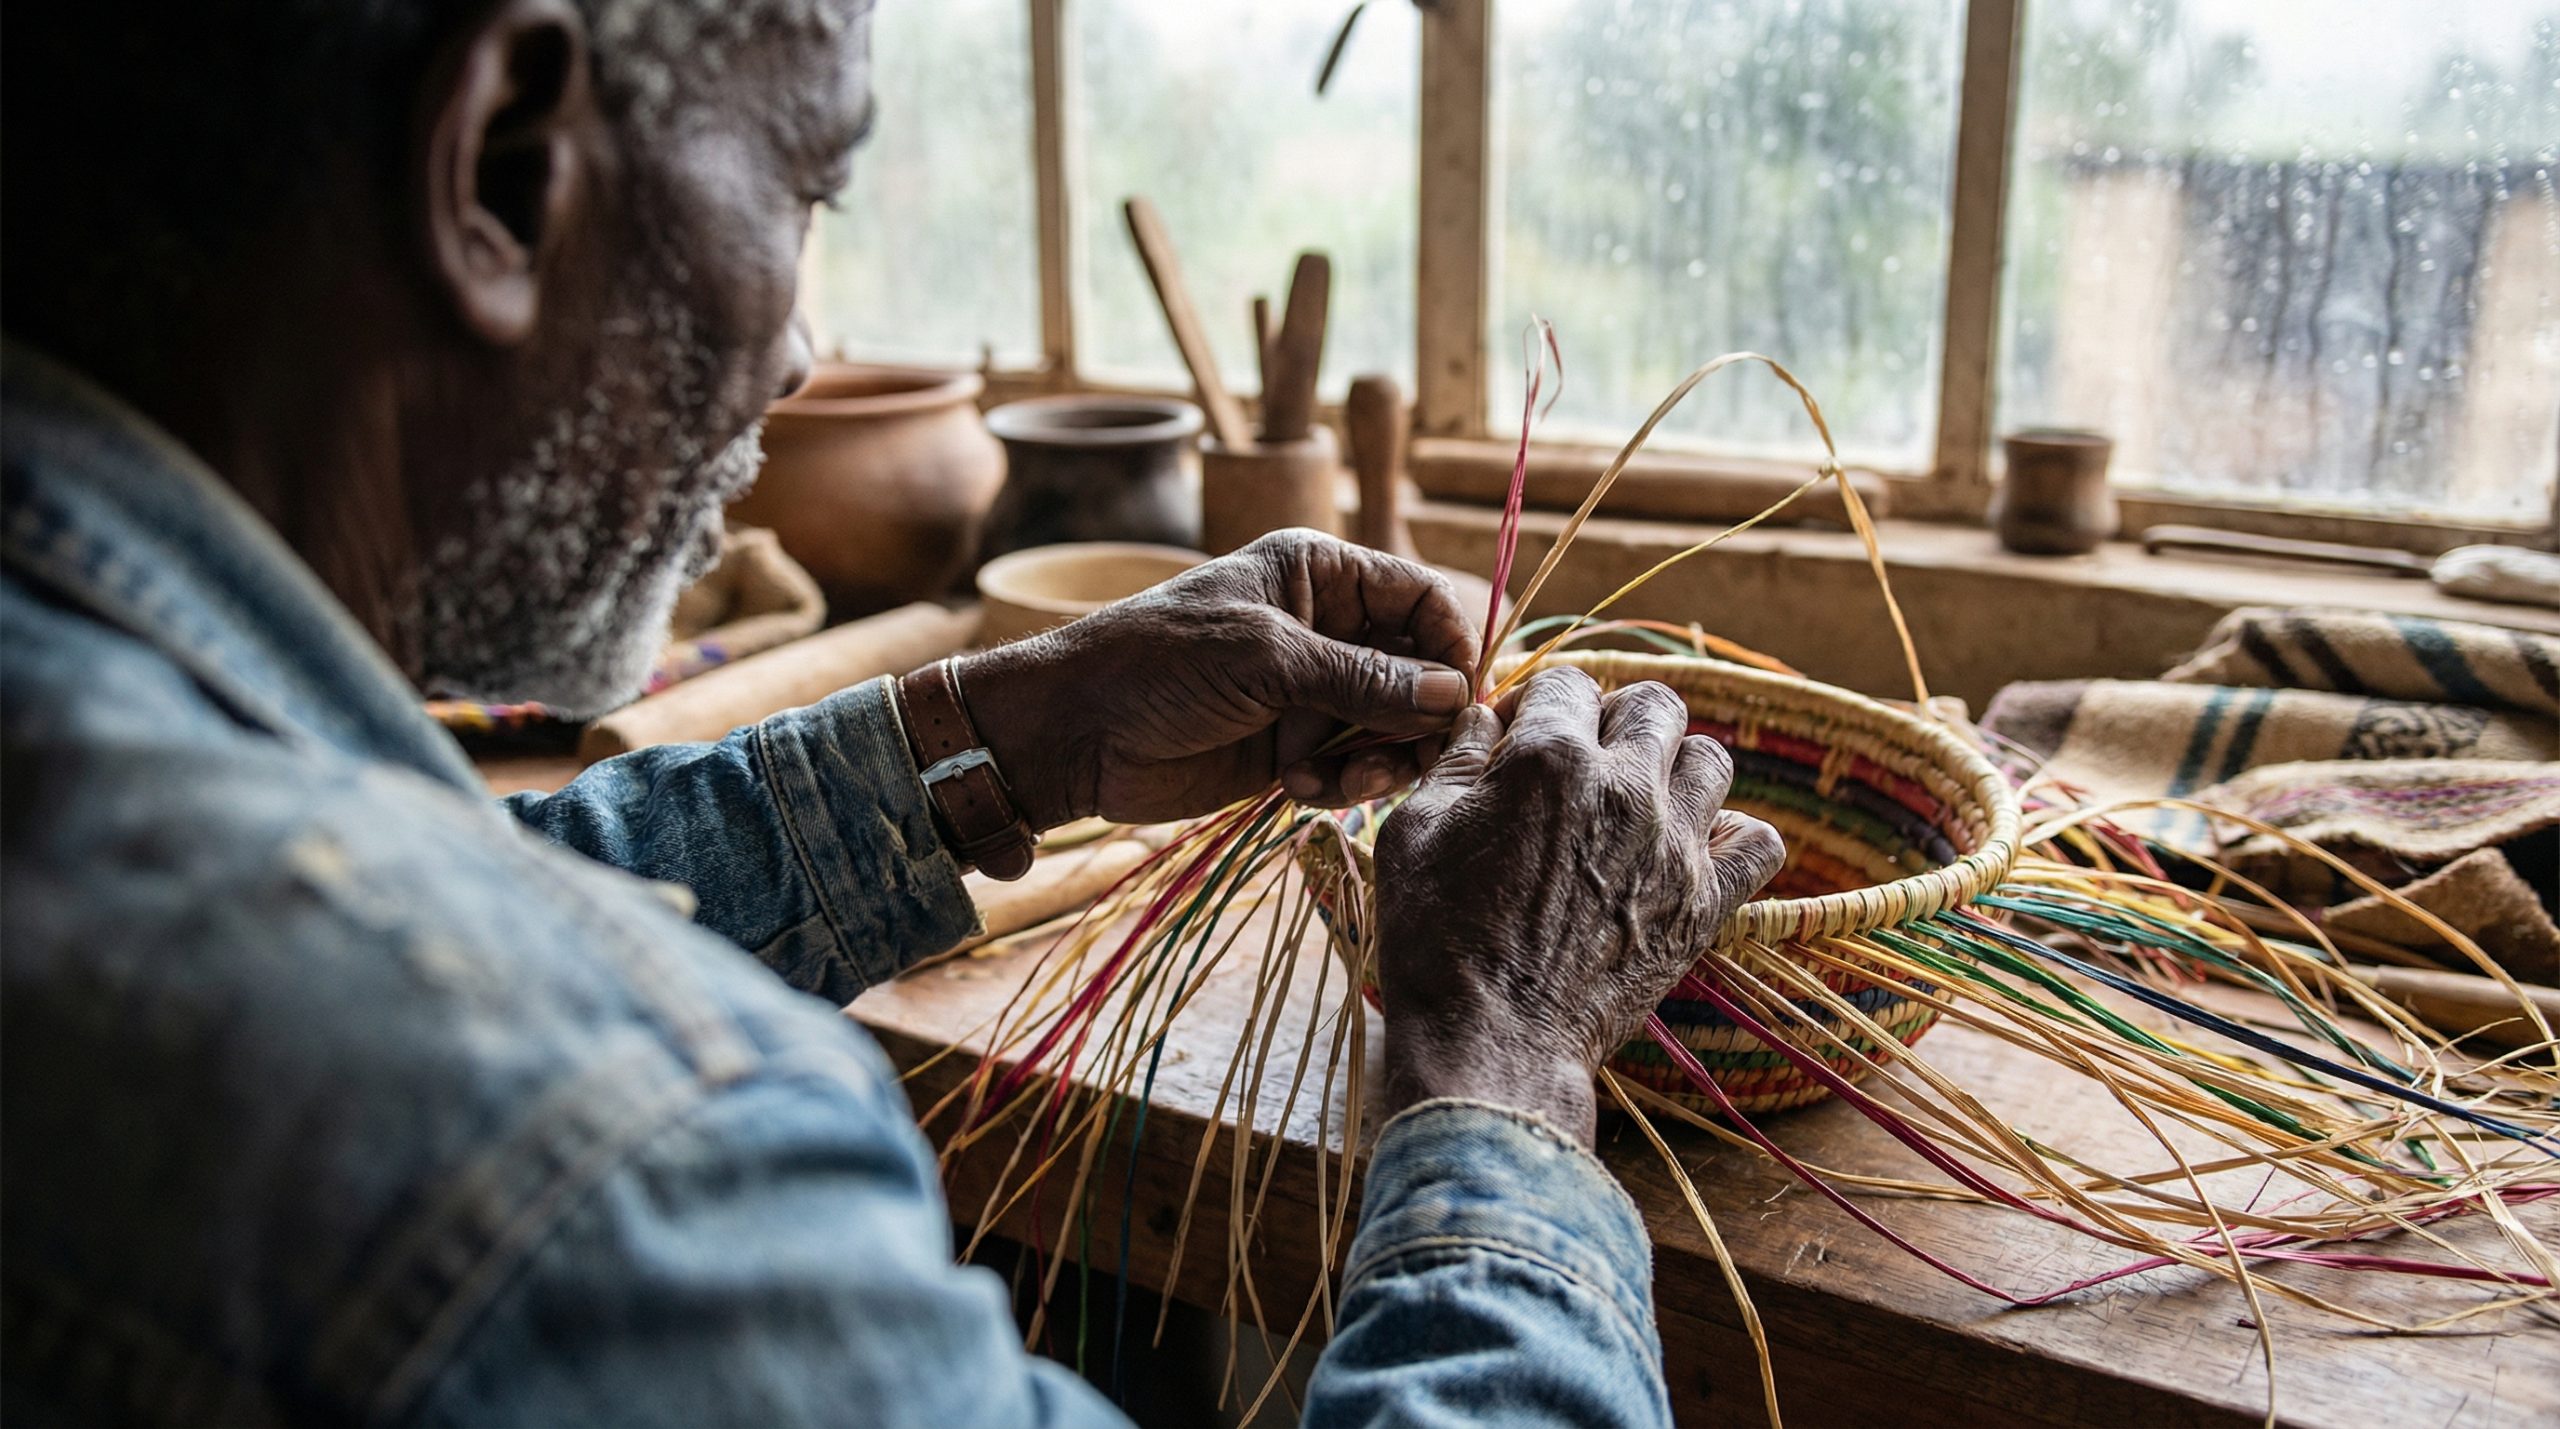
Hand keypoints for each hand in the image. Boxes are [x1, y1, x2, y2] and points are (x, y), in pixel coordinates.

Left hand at [956, 529, 1479, 827]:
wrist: (1072, 733)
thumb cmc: (1157, 665)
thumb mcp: (1266, 659)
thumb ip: (1364, 678)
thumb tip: (1453, 694)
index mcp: (1319, 574)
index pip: (1420, 598)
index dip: (1451, 646)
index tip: (1459, 700)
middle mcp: (1325, 629)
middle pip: (1419, 670)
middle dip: (1417, 717)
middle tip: (1403, 758)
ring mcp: (1311, 692)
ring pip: (1393, 727)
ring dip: (1379, 760)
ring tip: (1341, 781)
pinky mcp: (1293, 749)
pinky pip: (1353, 768)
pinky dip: (1342, 785)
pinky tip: (1300, 789)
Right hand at [1369, 667, 1785, 1145]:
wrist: (1494, 1045)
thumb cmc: (1436, 940)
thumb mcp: (1414, 831)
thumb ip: (1455, 759)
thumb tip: (1483, 718)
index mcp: (1550, 758)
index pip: (1566, 682)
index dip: (1536, 704)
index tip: (1517, 740)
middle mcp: (1627, 788)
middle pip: (1655, 703)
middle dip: (1615, 717)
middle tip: (1583, 759)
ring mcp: (1676, 847)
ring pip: (1713, 758)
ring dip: (1675, 765)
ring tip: (1637, 799)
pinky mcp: (1706, 905)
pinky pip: (1759, 841)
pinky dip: (1732, 835)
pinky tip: (1690, 847)